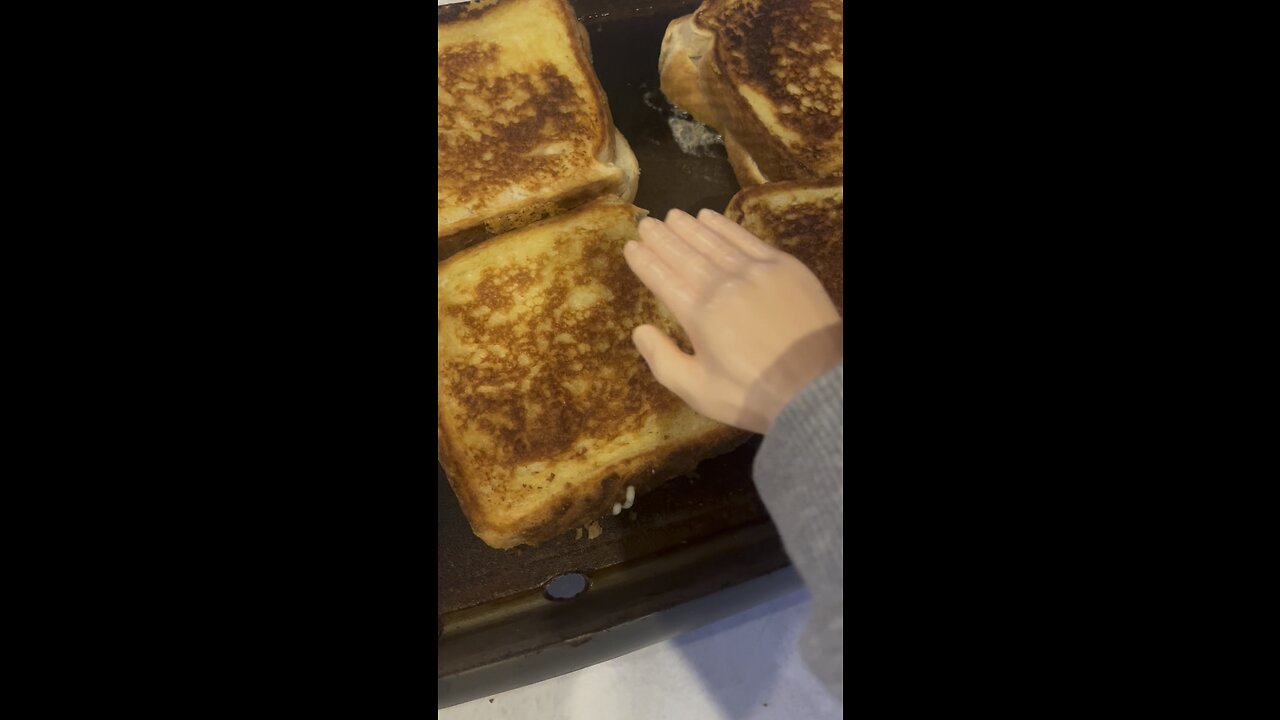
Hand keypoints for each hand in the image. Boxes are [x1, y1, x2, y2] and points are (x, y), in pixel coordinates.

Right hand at [623, 208, 841, 433]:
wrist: (817, 387)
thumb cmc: (753, 394)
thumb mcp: (698, 390)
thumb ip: (663, 360)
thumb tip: (639, 331)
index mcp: (699, 313)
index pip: (662, 278)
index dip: (644, 261)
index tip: (631, 246)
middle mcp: (724, 283)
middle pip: (685, 254)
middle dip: (662, 238)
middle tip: (647, 224)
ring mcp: (756, 270)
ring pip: (713, 240)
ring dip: (690, 227)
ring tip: (672, 217)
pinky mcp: (784, 266)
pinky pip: (746, 238)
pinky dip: (724, 226)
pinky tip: (710, 217)